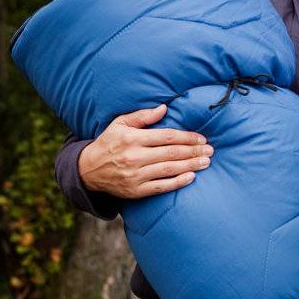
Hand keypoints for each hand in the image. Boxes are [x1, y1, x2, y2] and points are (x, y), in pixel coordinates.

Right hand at [78, 104, 211, 198]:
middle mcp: (134, 157)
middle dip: (194, 151)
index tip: (201, 138)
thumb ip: (142, 116)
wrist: (87, 170)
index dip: (187, 137)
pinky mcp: (135, 190)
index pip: (167, 137)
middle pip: (171, 153)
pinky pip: (161, 186)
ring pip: (169, 169)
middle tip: (210, 150)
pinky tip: (191, 177)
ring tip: (206, 162)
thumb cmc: (108, 142)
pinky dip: (178, 182)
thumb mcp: (120, 123)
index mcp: (132, 138)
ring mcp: (135, 175)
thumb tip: (164, 108)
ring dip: (191, 166)